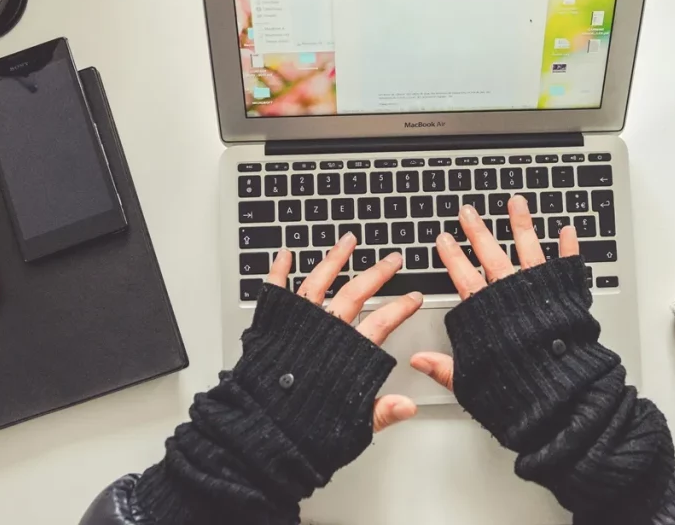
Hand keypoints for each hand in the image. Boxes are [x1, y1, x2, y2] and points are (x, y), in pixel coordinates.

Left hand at [265, 232, 422, 430]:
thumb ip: (382, 411)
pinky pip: (276, 290)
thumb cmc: (302, 431)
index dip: (401, 308)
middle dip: (377, 273)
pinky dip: (280, 271)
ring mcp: (298, 325)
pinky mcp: (272, 325)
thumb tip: (408, 405)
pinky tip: (286, 254)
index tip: (413, 296)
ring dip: (335, 259)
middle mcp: (324, 333)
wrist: (261, 433)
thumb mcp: (352, 427)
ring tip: (348, 241)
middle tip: (392, 260)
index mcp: (347, 354)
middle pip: (356, 293)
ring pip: (320, 282)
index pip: (382, 322)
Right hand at [410, 195, 578, 390]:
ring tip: (516, 202)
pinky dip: (569, 247)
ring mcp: (540, 292)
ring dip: (521, 224)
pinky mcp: (567, 297)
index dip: (452, 256)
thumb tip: (420, 361)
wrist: (562, 397)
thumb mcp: (471, 382)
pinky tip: (566, 230)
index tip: (444, 239)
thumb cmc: (519, 393)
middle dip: (478, 230)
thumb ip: (445, 367)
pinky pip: (568, 267)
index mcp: (486, 314)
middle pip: (490, 254)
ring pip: (528, 249)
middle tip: (469, 212)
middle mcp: (512, 295)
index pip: (462, 276)